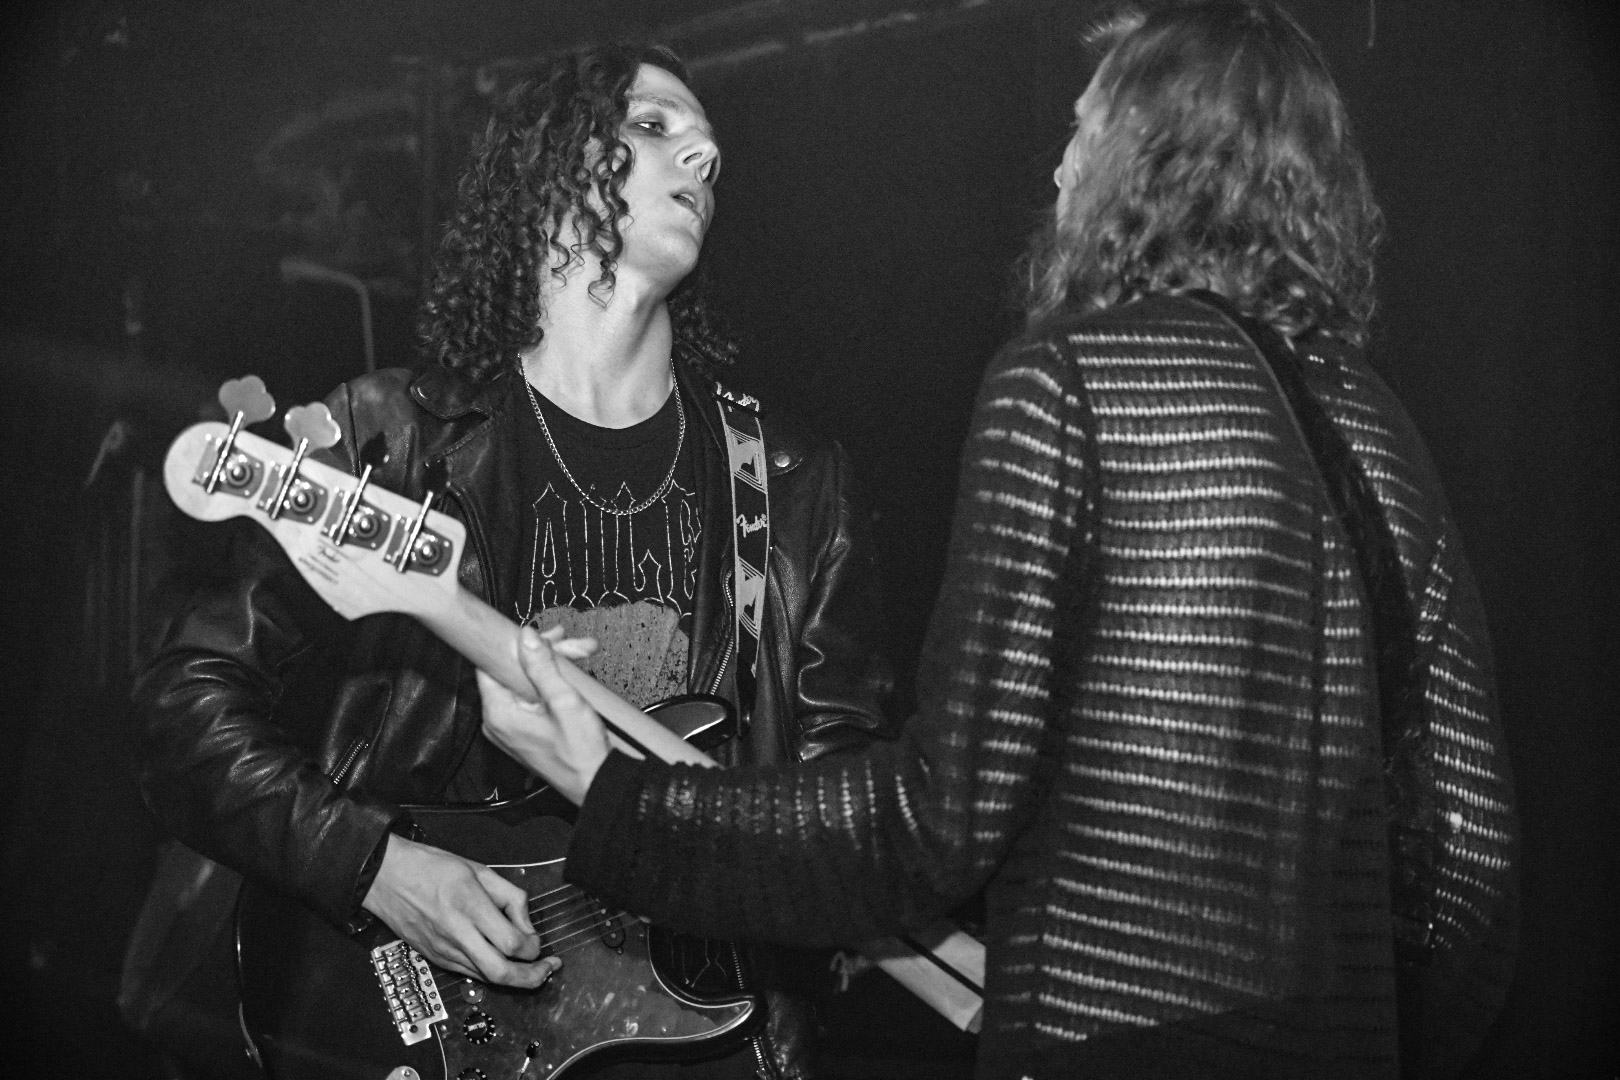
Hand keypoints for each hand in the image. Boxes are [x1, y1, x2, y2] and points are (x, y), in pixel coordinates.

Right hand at [361, 834, 559, 988]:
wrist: (385, 877)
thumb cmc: (430, 867)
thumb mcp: (479, 869)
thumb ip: (510, 896)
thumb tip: (527, 924)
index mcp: (471, 906)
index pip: (511, 943)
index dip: (533, 947)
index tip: (539, 941)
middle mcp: (457, 933)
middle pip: (501, 973)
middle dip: (530, 977)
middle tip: (546, 970)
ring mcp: (444, 950)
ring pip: (486, 978)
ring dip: (513, 978)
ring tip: (530, 968)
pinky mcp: (435, 958)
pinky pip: (469, 973)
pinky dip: (490, 972)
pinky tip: (500, 961)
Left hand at [479, 626, 611, 804]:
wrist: (598, 784)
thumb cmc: (581, 755)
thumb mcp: (565, 701)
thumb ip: (543, 666)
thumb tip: (526, 638)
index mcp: (499, 713)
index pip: (490, 664)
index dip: (513, 643)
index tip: (534, 632)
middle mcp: (499, 721)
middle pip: (513, 670)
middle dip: (546, 654)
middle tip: (574, 647)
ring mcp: (511, 727)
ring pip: (525, 681)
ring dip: (554, 666)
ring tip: (582, 657)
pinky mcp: (525, 730)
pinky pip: (531, 697)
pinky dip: (552, 683)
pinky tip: (573, 675)